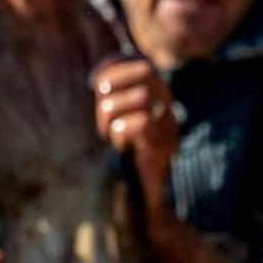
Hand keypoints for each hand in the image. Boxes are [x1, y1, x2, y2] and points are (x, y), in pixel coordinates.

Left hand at [93, 55, 180, 220]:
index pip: (140, 61)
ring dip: (114, 111)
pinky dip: (122, 130)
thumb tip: (96, 77)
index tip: (93, 85)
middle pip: (146, 71)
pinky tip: (117, 144)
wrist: (143, 201)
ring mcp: (170, 126)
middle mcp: (169, 106)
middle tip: (101, 107)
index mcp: (157, 96)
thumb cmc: (124, 159)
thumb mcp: (117, 121)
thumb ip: (111, 97)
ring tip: (107, 132)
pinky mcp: (164, 147)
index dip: (113, 67)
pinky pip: (143, 124)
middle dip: (114, 85)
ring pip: (142, 96)